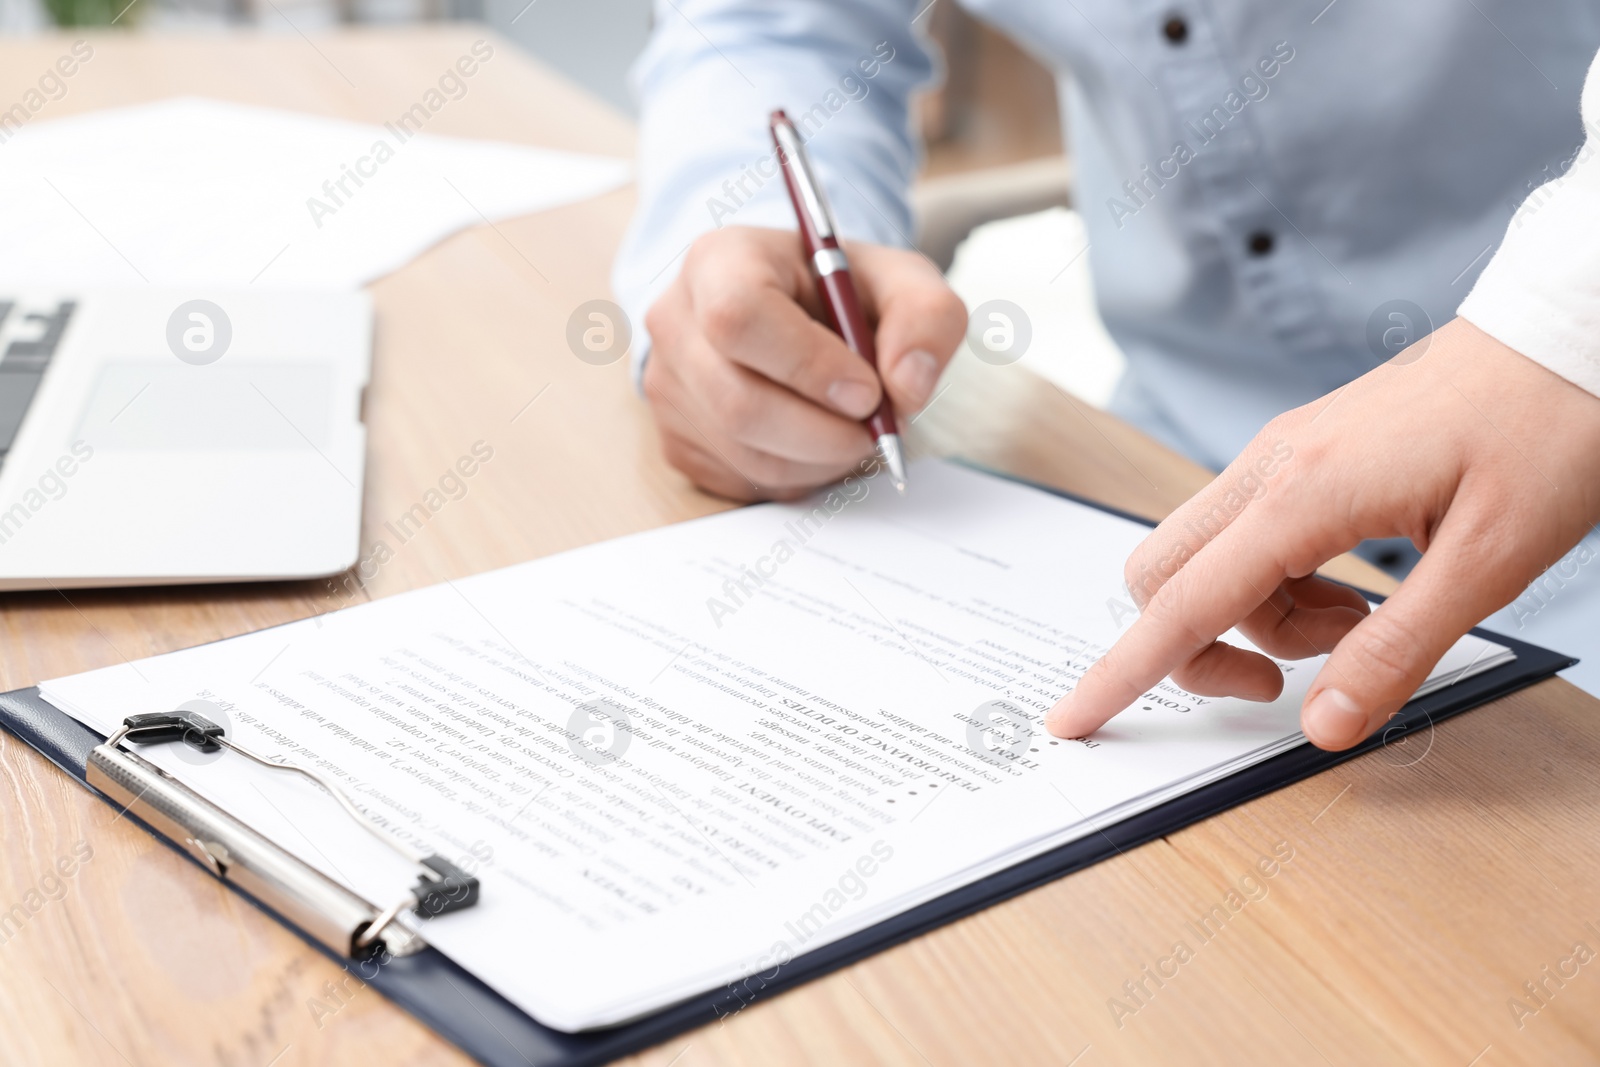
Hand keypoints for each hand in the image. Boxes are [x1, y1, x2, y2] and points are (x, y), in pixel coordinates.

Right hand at [643, 226, 966, 500]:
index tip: (866, 391)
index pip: (740, 318)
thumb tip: (909, 386)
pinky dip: (799, 475)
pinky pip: (743, 480)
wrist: (790, 311)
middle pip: (738, 402)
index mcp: (718, 262)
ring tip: (854, 431)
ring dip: (820, 460)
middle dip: (825, 433)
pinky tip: (818, 441)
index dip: (808, 366)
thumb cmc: (838, 292)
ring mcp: (668, 388)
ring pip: (746, 453)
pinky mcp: (677, 441)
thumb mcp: (898, 278)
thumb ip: (926, 316)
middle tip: (876, 429)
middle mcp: (676, 323)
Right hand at [1047, 318, 1599, 749]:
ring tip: (1361, 622)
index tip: (1072, 719)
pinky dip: (1280, 583)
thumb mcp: (1490, 562)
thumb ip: (1396, 651)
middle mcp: (1270, 467)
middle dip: (1201, 646)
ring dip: (1259, 617)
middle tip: (1289, 679)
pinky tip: (1357, 585)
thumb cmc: (1544, 431)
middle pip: (1165, 576)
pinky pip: (1248, 535)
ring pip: (1209, 560)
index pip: (1184, 604)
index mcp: (1302, 494)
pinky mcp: (1301, 453)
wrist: (1565, 334)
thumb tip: (1324, 724)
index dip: (1124, 672)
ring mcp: (1280, 454)